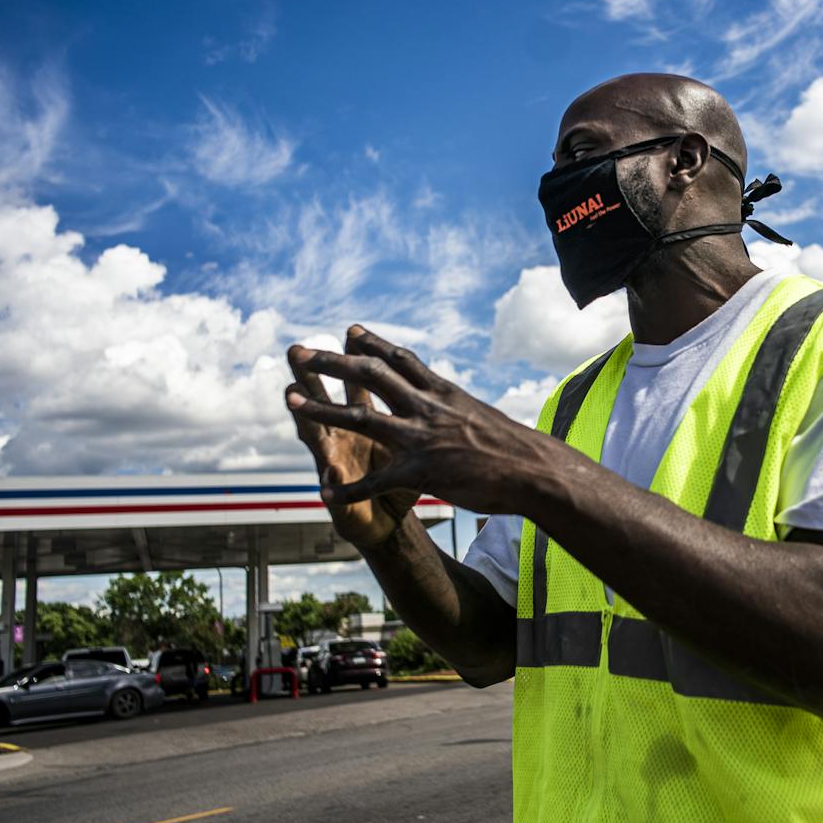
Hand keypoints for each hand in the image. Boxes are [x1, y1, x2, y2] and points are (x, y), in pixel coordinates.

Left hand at [284, 325, 547, 515]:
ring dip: (320, 410)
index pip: (400, 361)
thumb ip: (456, 408)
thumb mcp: (481, 414)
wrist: (532, 469)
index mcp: (442, 393)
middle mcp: (427, 408)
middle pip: (371, 376)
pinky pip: (376, 480)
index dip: (372, 344)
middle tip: (301, 352)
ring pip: (360, 419)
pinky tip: (325, 492)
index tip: (349, 330)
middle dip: (332, 363)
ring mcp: (421, 438)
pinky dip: (349, 488)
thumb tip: (451, 402)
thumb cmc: (514, 447)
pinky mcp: (421, 471)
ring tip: (289, 399)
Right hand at [285, 332, 419, 547]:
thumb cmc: (405, 479)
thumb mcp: (413, 444)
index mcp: (370, 423)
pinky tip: (325, 487)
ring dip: (307, 421)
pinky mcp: (348, 504)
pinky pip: (345, 495)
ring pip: (319, 440)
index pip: (360, 384)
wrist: (392, 525)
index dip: (356, 360)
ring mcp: (343, 470)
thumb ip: (407, 414)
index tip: (352, 329)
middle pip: (331, 400)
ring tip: (292, 400)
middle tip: (297, 350)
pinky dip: (338, 491)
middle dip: (314, 376)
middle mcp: (349, 441)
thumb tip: (420, 379)